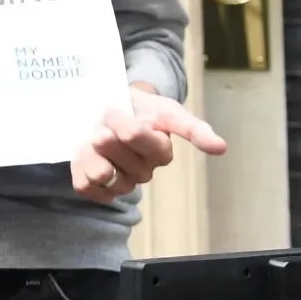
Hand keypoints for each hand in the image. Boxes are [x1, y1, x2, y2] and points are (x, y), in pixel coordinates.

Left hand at [72, 86, 227, 202]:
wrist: (114, 114)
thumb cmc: (143, 112)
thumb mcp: (167, 110)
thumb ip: (192, 128)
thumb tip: (221, 148)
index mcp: (162, 152)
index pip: (134, 135)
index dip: (120, 120)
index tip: (113, 109)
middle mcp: (144, 173)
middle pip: (111, 149)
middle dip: (102, 129)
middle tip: (102, 120)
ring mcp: (122, 183)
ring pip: (98, 172)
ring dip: (89, 151)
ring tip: (91, 139)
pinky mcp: (99, 190)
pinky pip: (84, 186)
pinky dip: (79, 167)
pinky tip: (84, 154)